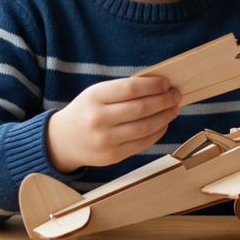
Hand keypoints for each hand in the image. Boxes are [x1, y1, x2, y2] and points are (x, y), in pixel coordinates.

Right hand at [45, 76, 180, 173]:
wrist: (63, 140)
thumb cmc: (86, 111)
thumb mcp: (96, 94)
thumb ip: (123, 90)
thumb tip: (159, 86)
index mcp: (94, 97)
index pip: (130, 89)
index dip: (152, 86)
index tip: (166, 83)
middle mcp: (98, 119)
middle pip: (141, 108)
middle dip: (163, 101)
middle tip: (176, 95)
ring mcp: (105, 140)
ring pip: (144, 127)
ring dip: (164, 117)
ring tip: (173, 108)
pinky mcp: (112, 156)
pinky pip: (142, 143)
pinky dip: (157, 132)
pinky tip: (163, 124)